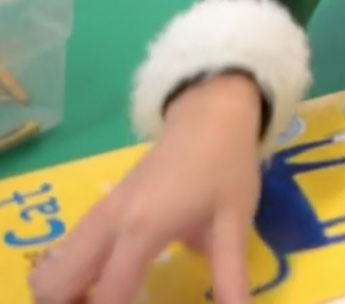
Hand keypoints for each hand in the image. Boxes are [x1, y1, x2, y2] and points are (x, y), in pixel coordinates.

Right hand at [29, 76, 263, 303]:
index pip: (108, 297)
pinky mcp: (100, 208)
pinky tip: (102, 290)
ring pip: (53, 268)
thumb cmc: (226, 167)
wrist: (210, 115)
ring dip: (67, 294)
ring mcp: (98, 213)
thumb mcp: (236, 224)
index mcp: (141, 229)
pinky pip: (66, 252)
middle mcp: (108, 224)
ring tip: (104, 303)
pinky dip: (69, 278)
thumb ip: (229, 277)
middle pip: (55, 285)